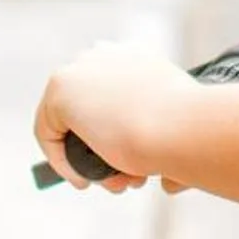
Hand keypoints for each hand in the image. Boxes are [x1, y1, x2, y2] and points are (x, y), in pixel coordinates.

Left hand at [33, 41, 194, 192]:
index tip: (131, 161)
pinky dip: (61, 161)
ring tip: (115, 185)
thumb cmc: (189, 135)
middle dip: (101, 147)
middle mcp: (107, 53)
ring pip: (70, 123)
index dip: (115, 130)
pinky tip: (84, 181)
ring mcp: (81, 68)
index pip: (109, 94)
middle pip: (87, 108)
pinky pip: (48, 133)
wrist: (180, 129)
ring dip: (86, 159)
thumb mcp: (182, 135)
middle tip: (122, 178)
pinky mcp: (60, 89)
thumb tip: (171, 184)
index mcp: (136, 56)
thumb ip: (171, 148)